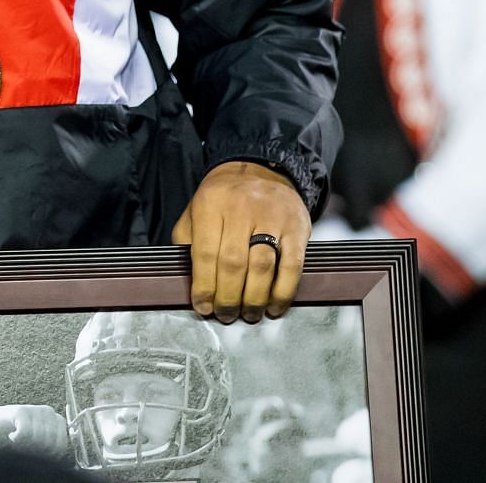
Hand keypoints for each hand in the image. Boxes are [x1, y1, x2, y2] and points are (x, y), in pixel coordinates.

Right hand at [0, 404, 68, 456]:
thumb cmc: (21, 438)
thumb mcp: (40, 444)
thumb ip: (52, 448)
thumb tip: (64, 461)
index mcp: (56, 421)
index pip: (62, 443)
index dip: (52, 453)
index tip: (42, 455)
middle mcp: (48, 413)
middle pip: (51, 441)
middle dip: (39, 449)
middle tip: (28, 447)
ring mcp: (35, 410)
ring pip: (39, 437)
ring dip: (27, 444)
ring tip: (20, 441)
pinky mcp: (21, 411)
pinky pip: (25, 432)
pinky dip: (17, 439)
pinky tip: (13, 436)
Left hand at [171, 160, 310, 324]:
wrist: (261, 170)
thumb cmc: (223, 200)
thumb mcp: (196, 211)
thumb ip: (188, 243)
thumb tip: (189, 284)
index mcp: (211, 204)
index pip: (205, 253)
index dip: (204, 286)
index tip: (203, 307)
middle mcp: (241, 208)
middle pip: (234, 263)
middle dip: (228, 297)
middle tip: (226, 315)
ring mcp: (272, 216)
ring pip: (262, 267)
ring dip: (254, 299)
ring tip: (249, 314)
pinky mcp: (297, 227)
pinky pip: (292, 266)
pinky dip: (283, 292)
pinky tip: (274, 306)